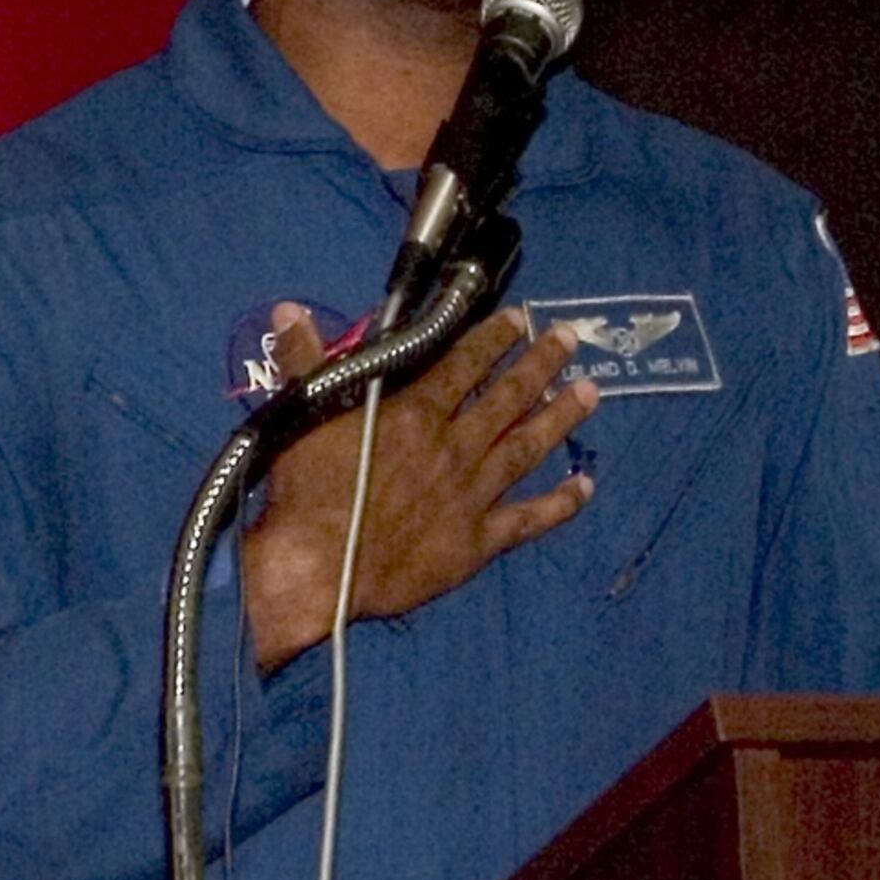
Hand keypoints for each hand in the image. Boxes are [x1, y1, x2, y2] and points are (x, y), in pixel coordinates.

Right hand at [239, 304, 596, 670]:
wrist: (318, 570)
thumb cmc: (305, 492)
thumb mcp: (300, 417)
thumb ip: (304, 362)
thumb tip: (288, 309)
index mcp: (414, 413)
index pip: (464, 364)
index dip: (494, 338)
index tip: (521, 318)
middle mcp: (454, 446)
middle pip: (507, 398)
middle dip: (540, 364)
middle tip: (571, 339)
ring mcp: (471, 494)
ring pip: (526, 448)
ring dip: (560, 418)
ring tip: (591, 392)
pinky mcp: (476, 541)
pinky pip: (527, 519)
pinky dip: (559, 503)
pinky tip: (586, 487)